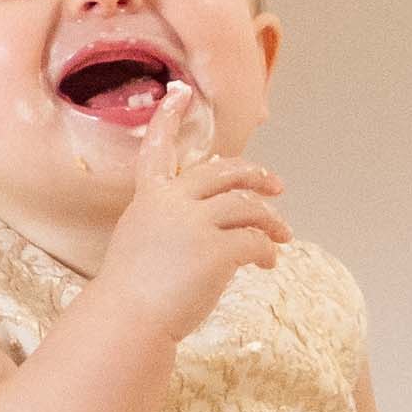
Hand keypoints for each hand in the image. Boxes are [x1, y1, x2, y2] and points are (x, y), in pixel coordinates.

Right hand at [88, 85, 286, 341]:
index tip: (180, 91)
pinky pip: (255, 241)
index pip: (158, 148)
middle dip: (254, 175)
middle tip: (277, 186)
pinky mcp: (217, 250)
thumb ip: (169, 223)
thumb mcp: (139, 241)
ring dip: (271, 221)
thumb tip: (209, 223)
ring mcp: (195, 224)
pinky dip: (267, 250)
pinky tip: (268, 262)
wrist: (128, 321)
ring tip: (282, 236)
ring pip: (248, 207)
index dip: (169, 118)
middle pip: (224, 172)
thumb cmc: (132, 293)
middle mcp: (172, 203)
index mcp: (149, 199)